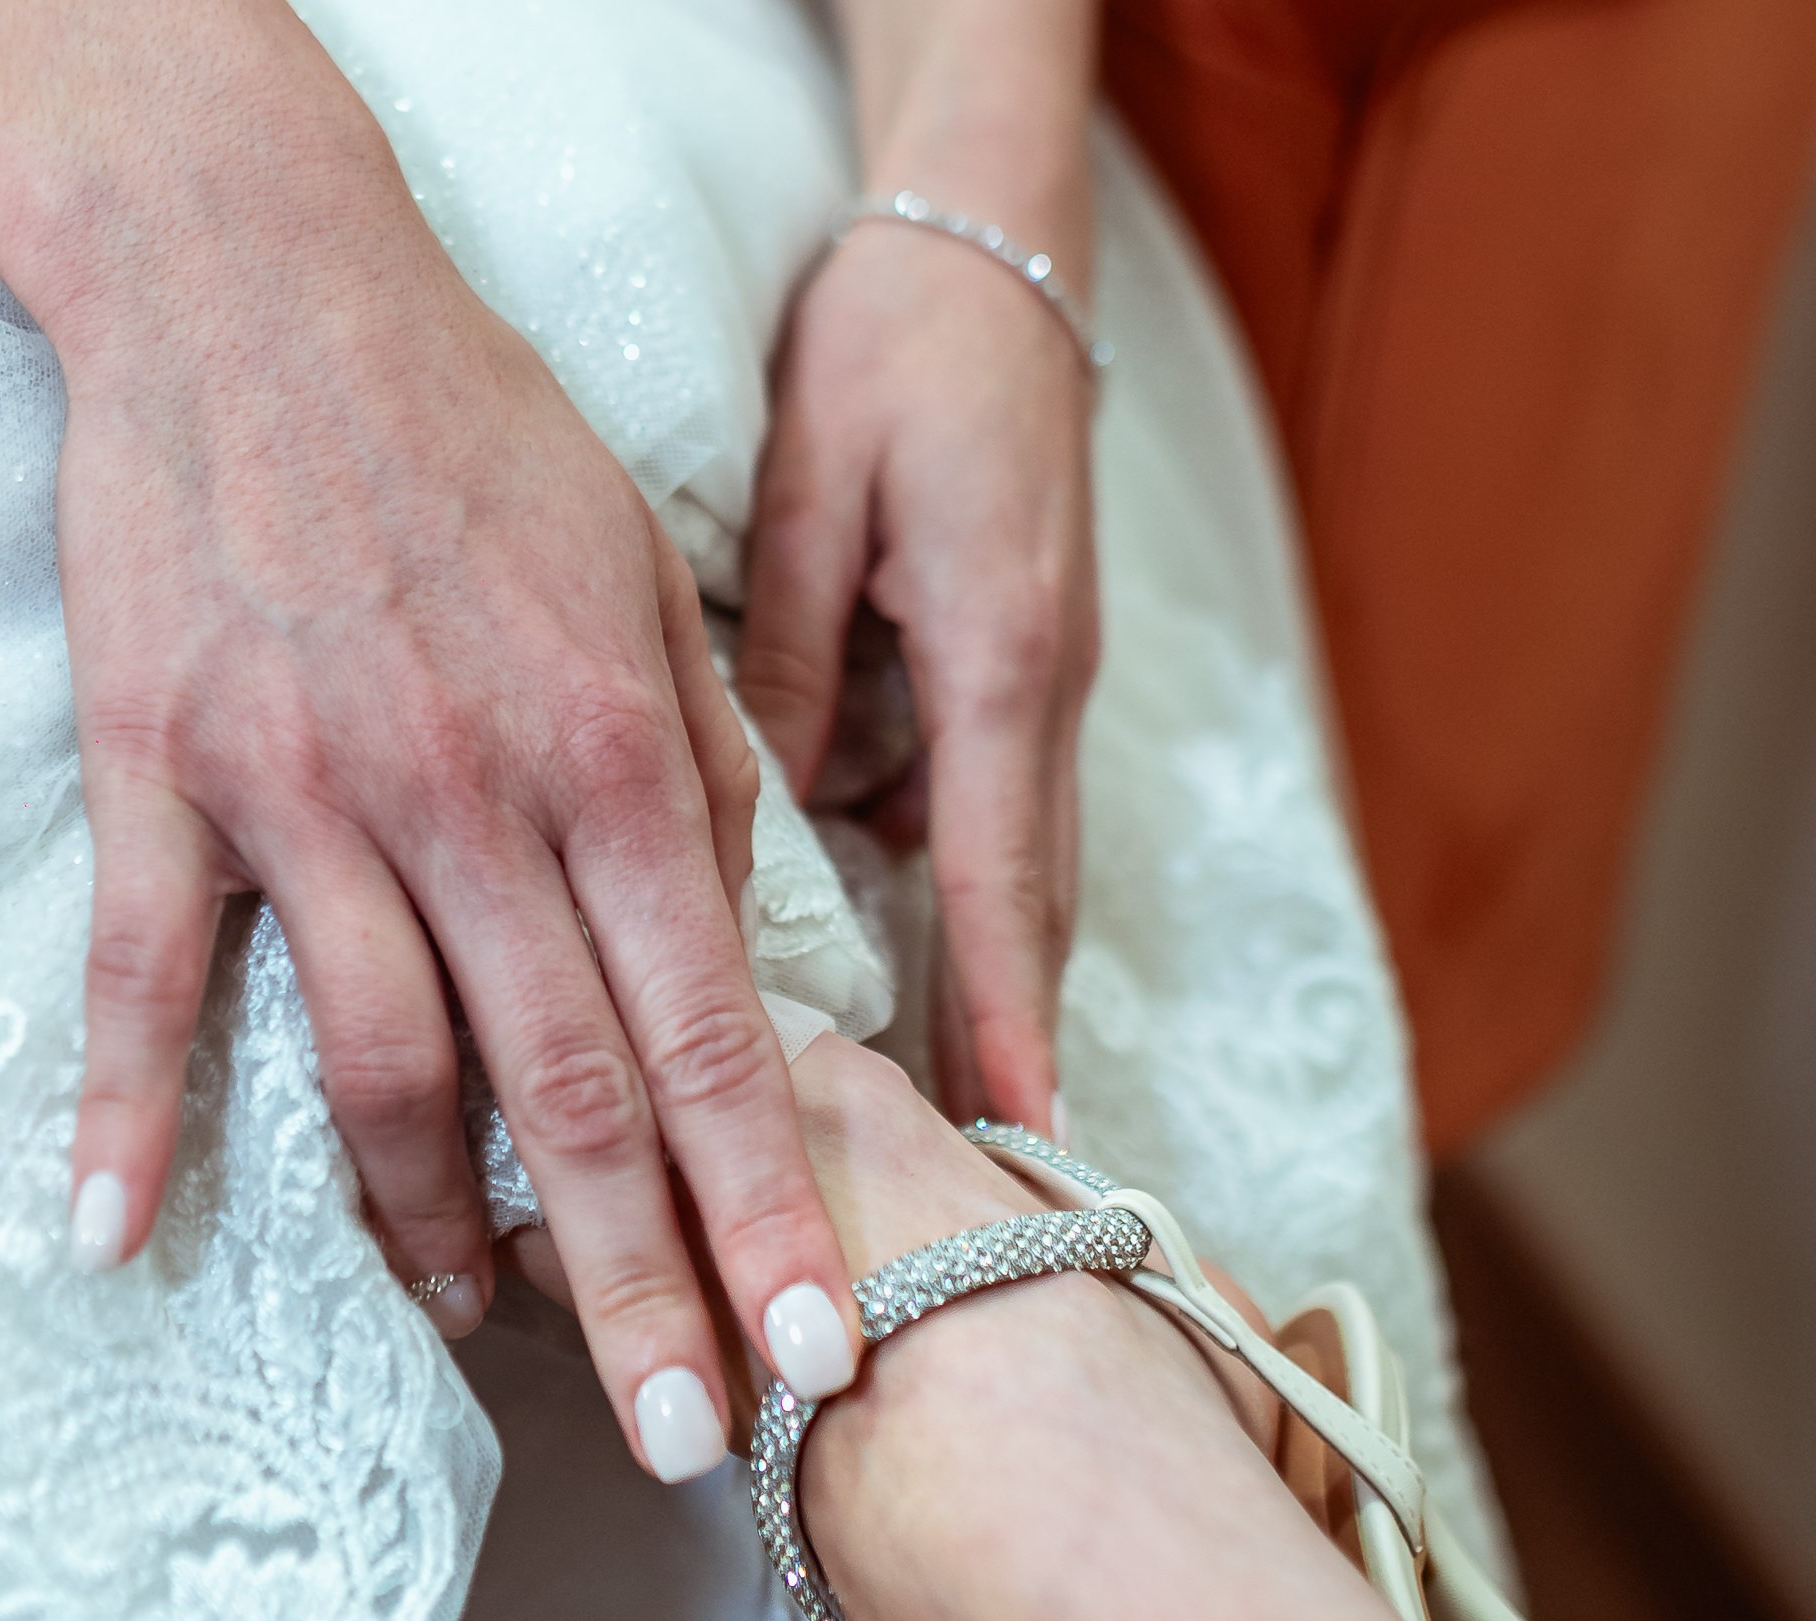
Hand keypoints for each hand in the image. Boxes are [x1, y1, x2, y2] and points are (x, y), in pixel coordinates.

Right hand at [0, 0, 859, 1476]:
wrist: (260, 271)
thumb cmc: (481, 432)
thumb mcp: (649, 584)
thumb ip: (708, 778)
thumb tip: (741, 946)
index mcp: (620, 761)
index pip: (713, 1042)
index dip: (767, 1216)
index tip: (817, 1356)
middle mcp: (477, 797)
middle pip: (574, 1097)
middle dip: (640, 1288)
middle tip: (683, 1442)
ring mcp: (309, 792)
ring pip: (381, 1066)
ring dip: (432, 1227)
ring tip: (476, 1326)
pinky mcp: (165, 771)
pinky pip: (141, 971)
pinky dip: (121, 1107)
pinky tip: (110, 1230)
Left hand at [740, 212, 1099, 1130]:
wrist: (997, 246)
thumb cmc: (899, 348)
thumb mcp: (816, 492)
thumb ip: (790, 663)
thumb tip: (769, 820)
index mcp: (1000, 658)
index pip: (1002, 874)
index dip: (1006, 1011)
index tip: (1016, 1126)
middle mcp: (1044, 697)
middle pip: (1033, 905)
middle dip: (1012, 1040)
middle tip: (988, 1179)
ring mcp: (1046, 691)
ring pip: (1022, 869)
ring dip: (997, 985)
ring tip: (956, 1114)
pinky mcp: (1024, 674)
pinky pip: (995, 812)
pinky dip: (971, 898)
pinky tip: (920, 959)